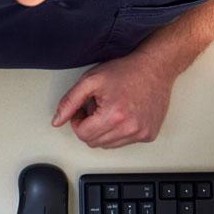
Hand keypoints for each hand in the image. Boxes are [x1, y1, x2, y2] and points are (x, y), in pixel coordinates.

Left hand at [51, 50, 176, 147]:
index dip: (78, 121)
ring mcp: (141, 134)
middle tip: (97, 107)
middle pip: (94, 142)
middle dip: (90, 126)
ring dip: (104, 130)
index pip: (82, 134)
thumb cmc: (126, 71)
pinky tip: (124, 114)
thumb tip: (57, 121)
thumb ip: (70, 102)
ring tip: (111, 110)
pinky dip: (119, 132)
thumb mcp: (91, 80)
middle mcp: (129, 128)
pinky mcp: (149, 135)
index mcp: (113, 116)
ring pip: (108, 145)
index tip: (84, 109)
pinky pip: (124, 143)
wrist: (156, 68)